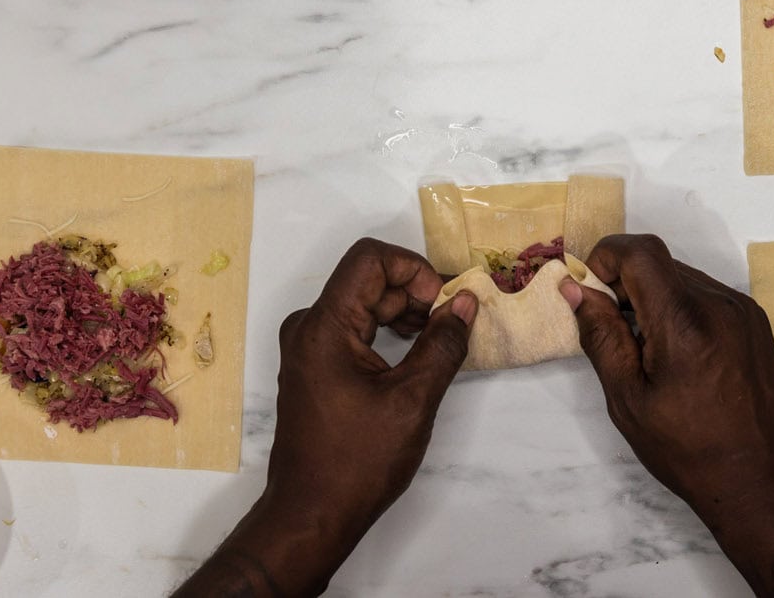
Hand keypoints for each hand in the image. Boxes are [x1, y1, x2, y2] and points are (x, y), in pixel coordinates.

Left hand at [176, 238, 476, 596]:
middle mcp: (309, 328)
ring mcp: (309, 347)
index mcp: (324, 327)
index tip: (442, 301)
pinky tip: (416, 355)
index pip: (370, 258)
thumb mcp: (413, 400)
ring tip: (438, 341)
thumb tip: (464, 303)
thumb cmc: (358, 462)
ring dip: (405, 312)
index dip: (413, 268)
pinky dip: (389, 331)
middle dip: (415, 292)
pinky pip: (355, 327)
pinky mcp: (315, 366)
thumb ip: (442, 344)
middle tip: (451, 323)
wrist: (311, 515)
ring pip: (364, 302)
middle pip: (368, 279)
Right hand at [559, 234, 773, 512]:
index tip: (591, 292)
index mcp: (686, 320)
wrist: (759, 479)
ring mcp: (743, 310)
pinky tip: (680, 355)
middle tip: (613, 331)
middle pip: (660, 263)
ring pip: (683, 278)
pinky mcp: (756, 321)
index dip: (606, 258)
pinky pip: (708, 295)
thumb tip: (575, 289)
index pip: (640, 252)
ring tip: (648, 351)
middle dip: (626, 283)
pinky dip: (682, 309)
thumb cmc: (687, 449)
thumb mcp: (627, 397)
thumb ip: (600, 334)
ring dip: (654, 298)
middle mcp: (721, 303)